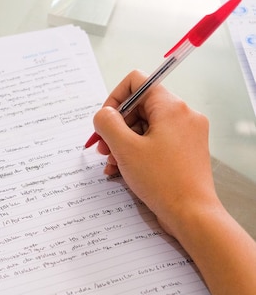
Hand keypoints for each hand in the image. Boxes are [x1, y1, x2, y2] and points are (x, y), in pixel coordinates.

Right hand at [92, 70, 217, 235]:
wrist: (190, 213)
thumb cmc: (162, 181)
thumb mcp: (124, 149)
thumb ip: (107, 123)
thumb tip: (103, 114)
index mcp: (170, 107)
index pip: (137, 82)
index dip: (114, 99)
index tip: (104, 121)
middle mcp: (182, 115)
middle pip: (139, 107)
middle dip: (116, 127)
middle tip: (103, 148)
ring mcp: (186, 133)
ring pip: (145, 127)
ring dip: (123, 142)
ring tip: (112, 163)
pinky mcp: (185, 150)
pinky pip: (154, 142)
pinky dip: (136, 152)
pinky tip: (122, 170)